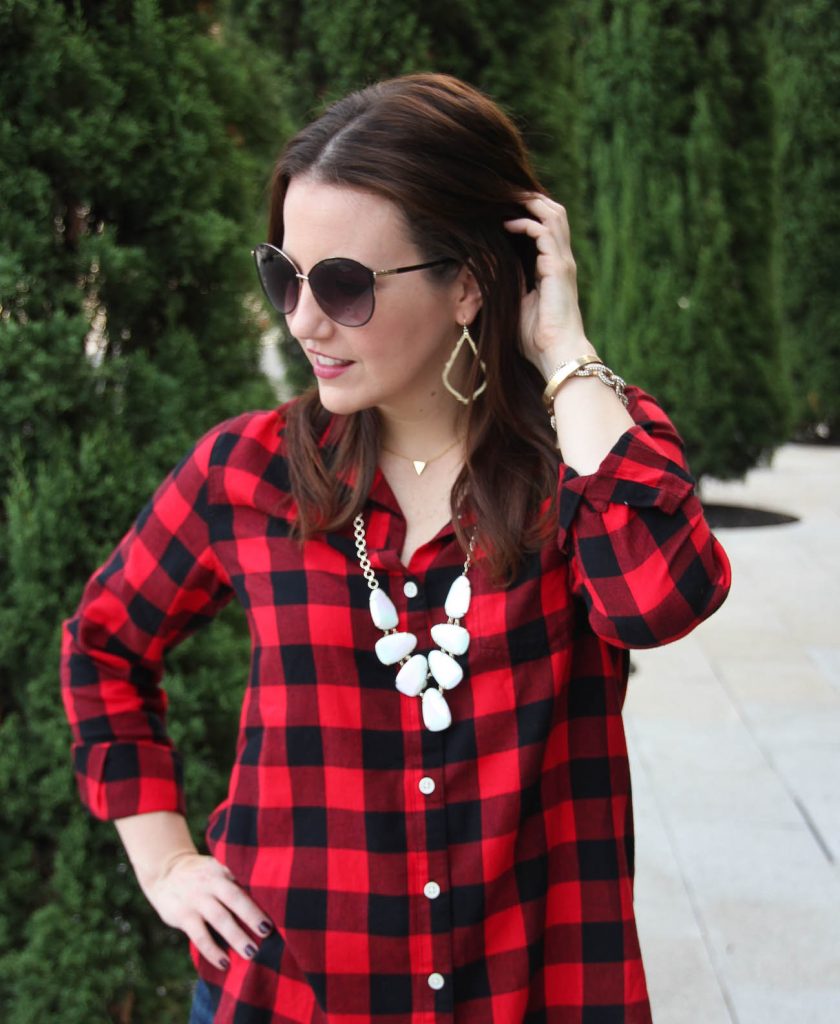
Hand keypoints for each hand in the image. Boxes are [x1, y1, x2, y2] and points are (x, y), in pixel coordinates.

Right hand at [139, 851, 273, 970]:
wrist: (166, 872)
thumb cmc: (202, 875)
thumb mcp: (218, 869)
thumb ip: (236, 879)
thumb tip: (268, 899)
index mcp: (223, 870)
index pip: (245, 880)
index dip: (261, 892)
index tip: (277, 907)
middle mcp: (211, 883)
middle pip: (235, 898)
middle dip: (252, 915)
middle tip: (268, 932)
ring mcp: (196, 899)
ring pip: (219, 919)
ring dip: (236, 937)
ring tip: (252, 953)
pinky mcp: (183, 915)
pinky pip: (200, 936)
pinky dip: (212, 951)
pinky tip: (224, 963)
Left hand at [504, 193, 595, 378]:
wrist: (556, 353)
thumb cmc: (536, 337)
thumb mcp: (517, 303)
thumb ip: (510, 282)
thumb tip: (492, 265)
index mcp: (553, 268)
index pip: (546, 227)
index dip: (529, 212)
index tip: (504, 206)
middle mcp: (561, 260)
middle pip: (554, 213)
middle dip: (531, 198)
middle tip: (506, 191)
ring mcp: (562, 262)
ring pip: (554, 215)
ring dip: (531, 202)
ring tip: (508, 196)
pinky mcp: (559, 267)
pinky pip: (545, 232)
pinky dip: (527, 223)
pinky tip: (508, 223)